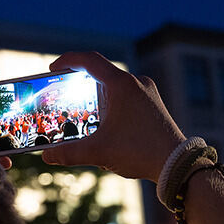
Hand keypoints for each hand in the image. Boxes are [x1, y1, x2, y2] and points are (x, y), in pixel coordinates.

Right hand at [41, 52, 184, 181]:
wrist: (177, 163)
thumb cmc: (140, 151)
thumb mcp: (99, 152)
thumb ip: (70, 152)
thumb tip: (47, 156)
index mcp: (121, 85)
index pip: (90, 60)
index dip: (68, 61)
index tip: (53, 70)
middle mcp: (136, 83)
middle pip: (102, 73)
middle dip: (80, 83)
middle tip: (63, 93)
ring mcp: (147, 93)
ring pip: (115, 86)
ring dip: (96, 95)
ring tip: (82, 111)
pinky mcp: (154, 104)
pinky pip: (127, 96)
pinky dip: (111, 103)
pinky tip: (105, 122)